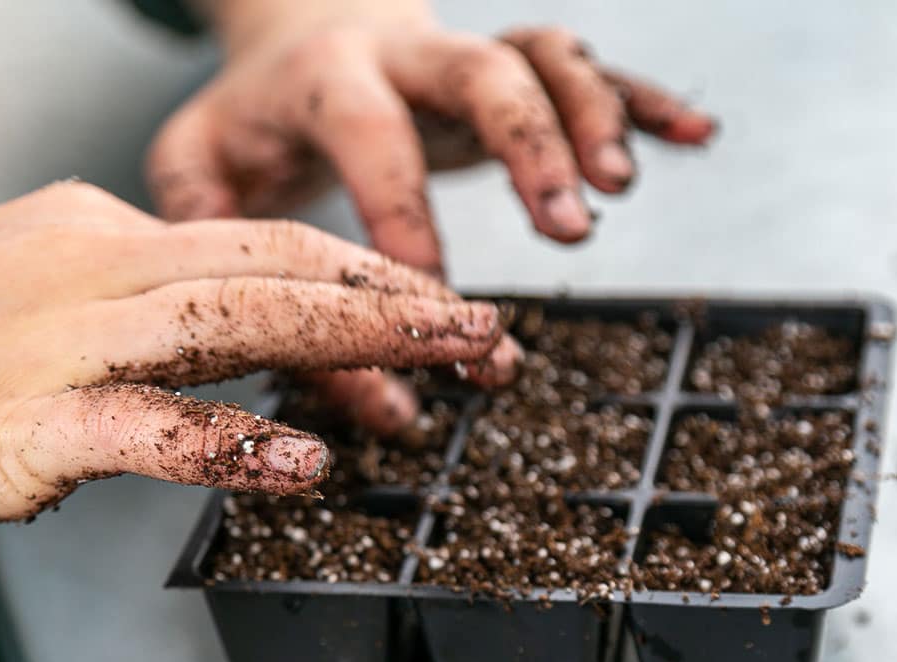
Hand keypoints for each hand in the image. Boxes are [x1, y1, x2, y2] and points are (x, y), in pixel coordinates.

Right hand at [0, 182, 503, 554]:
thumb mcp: (3, 301)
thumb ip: (104, 322)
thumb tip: (182, 376)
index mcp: (89, 233)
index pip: (256, 242)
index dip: (361, 275)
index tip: (432, 307)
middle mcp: (86, 265)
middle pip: (274, 262)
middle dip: (396, 292)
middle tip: (489, 327)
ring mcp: (54, 339)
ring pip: (235, 318)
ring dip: (359, 336)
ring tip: (454, 356)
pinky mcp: (15, 420)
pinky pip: (148, 427)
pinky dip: (234, 440)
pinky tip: (307, 461)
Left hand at [146, 3, 714, 431]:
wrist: (300, 28)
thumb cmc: (255, 123)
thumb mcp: (201, 175)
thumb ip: (244, 273)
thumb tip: (341, 390)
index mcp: (325, 79)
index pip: (369, 135)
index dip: (405, 212)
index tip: (437, 297)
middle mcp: (407, 54)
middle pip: (481, 72)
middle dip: (530, 147)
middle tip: (568, 230)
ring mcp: (467, 54)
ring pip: (545, 58)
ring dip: (593, 117)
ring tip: (618, 189)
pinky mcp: (513, 66)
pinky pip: (589, 70)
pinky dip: (643, 100)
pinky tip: (694, 136)